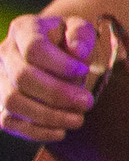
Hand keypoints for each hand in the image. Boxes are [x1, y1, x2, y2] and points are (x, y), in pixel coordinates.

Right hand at [0, 15, 101, 142]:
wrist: (54, 52)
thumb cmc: (69, 40)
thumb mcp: (80, 29)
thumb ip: (81, 35)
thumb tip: (78, 52)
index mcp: (23, 29)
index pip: (34, 48)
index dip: (59, 63)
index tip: (84, 71)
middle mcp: (4, 54)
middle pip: (23, 77)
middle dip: (57, 93)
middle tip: (87, 102)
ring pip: (13, 102)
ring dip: (48, 115)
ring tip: (78, 119)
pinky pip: (8, 122)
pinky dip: (35, 130)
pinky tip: (60, 131)